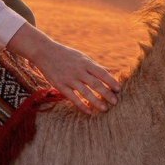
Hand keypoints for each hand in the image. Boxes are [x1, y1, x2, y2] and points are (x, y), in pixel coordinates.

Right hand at [6, 23, 120, 114]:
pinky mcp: (60, 86)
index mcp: (85, 62)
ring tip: (105, 109)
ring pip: (85, 92)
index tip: (118, 89)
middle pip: (95, 84)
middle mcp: (78, 71)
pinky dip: (81, 105)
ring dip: (96, 101)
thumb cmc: (66, 55)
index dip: (111, 81)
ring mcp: (69, 79)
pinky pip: (72, 98)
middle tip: (116, 102)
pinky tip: (89, 112)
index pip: (101, 73)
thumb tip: (109, 72)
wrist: (45, 53)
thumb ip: (94, 66)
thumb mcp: (81, 57)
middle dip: (106, 93)